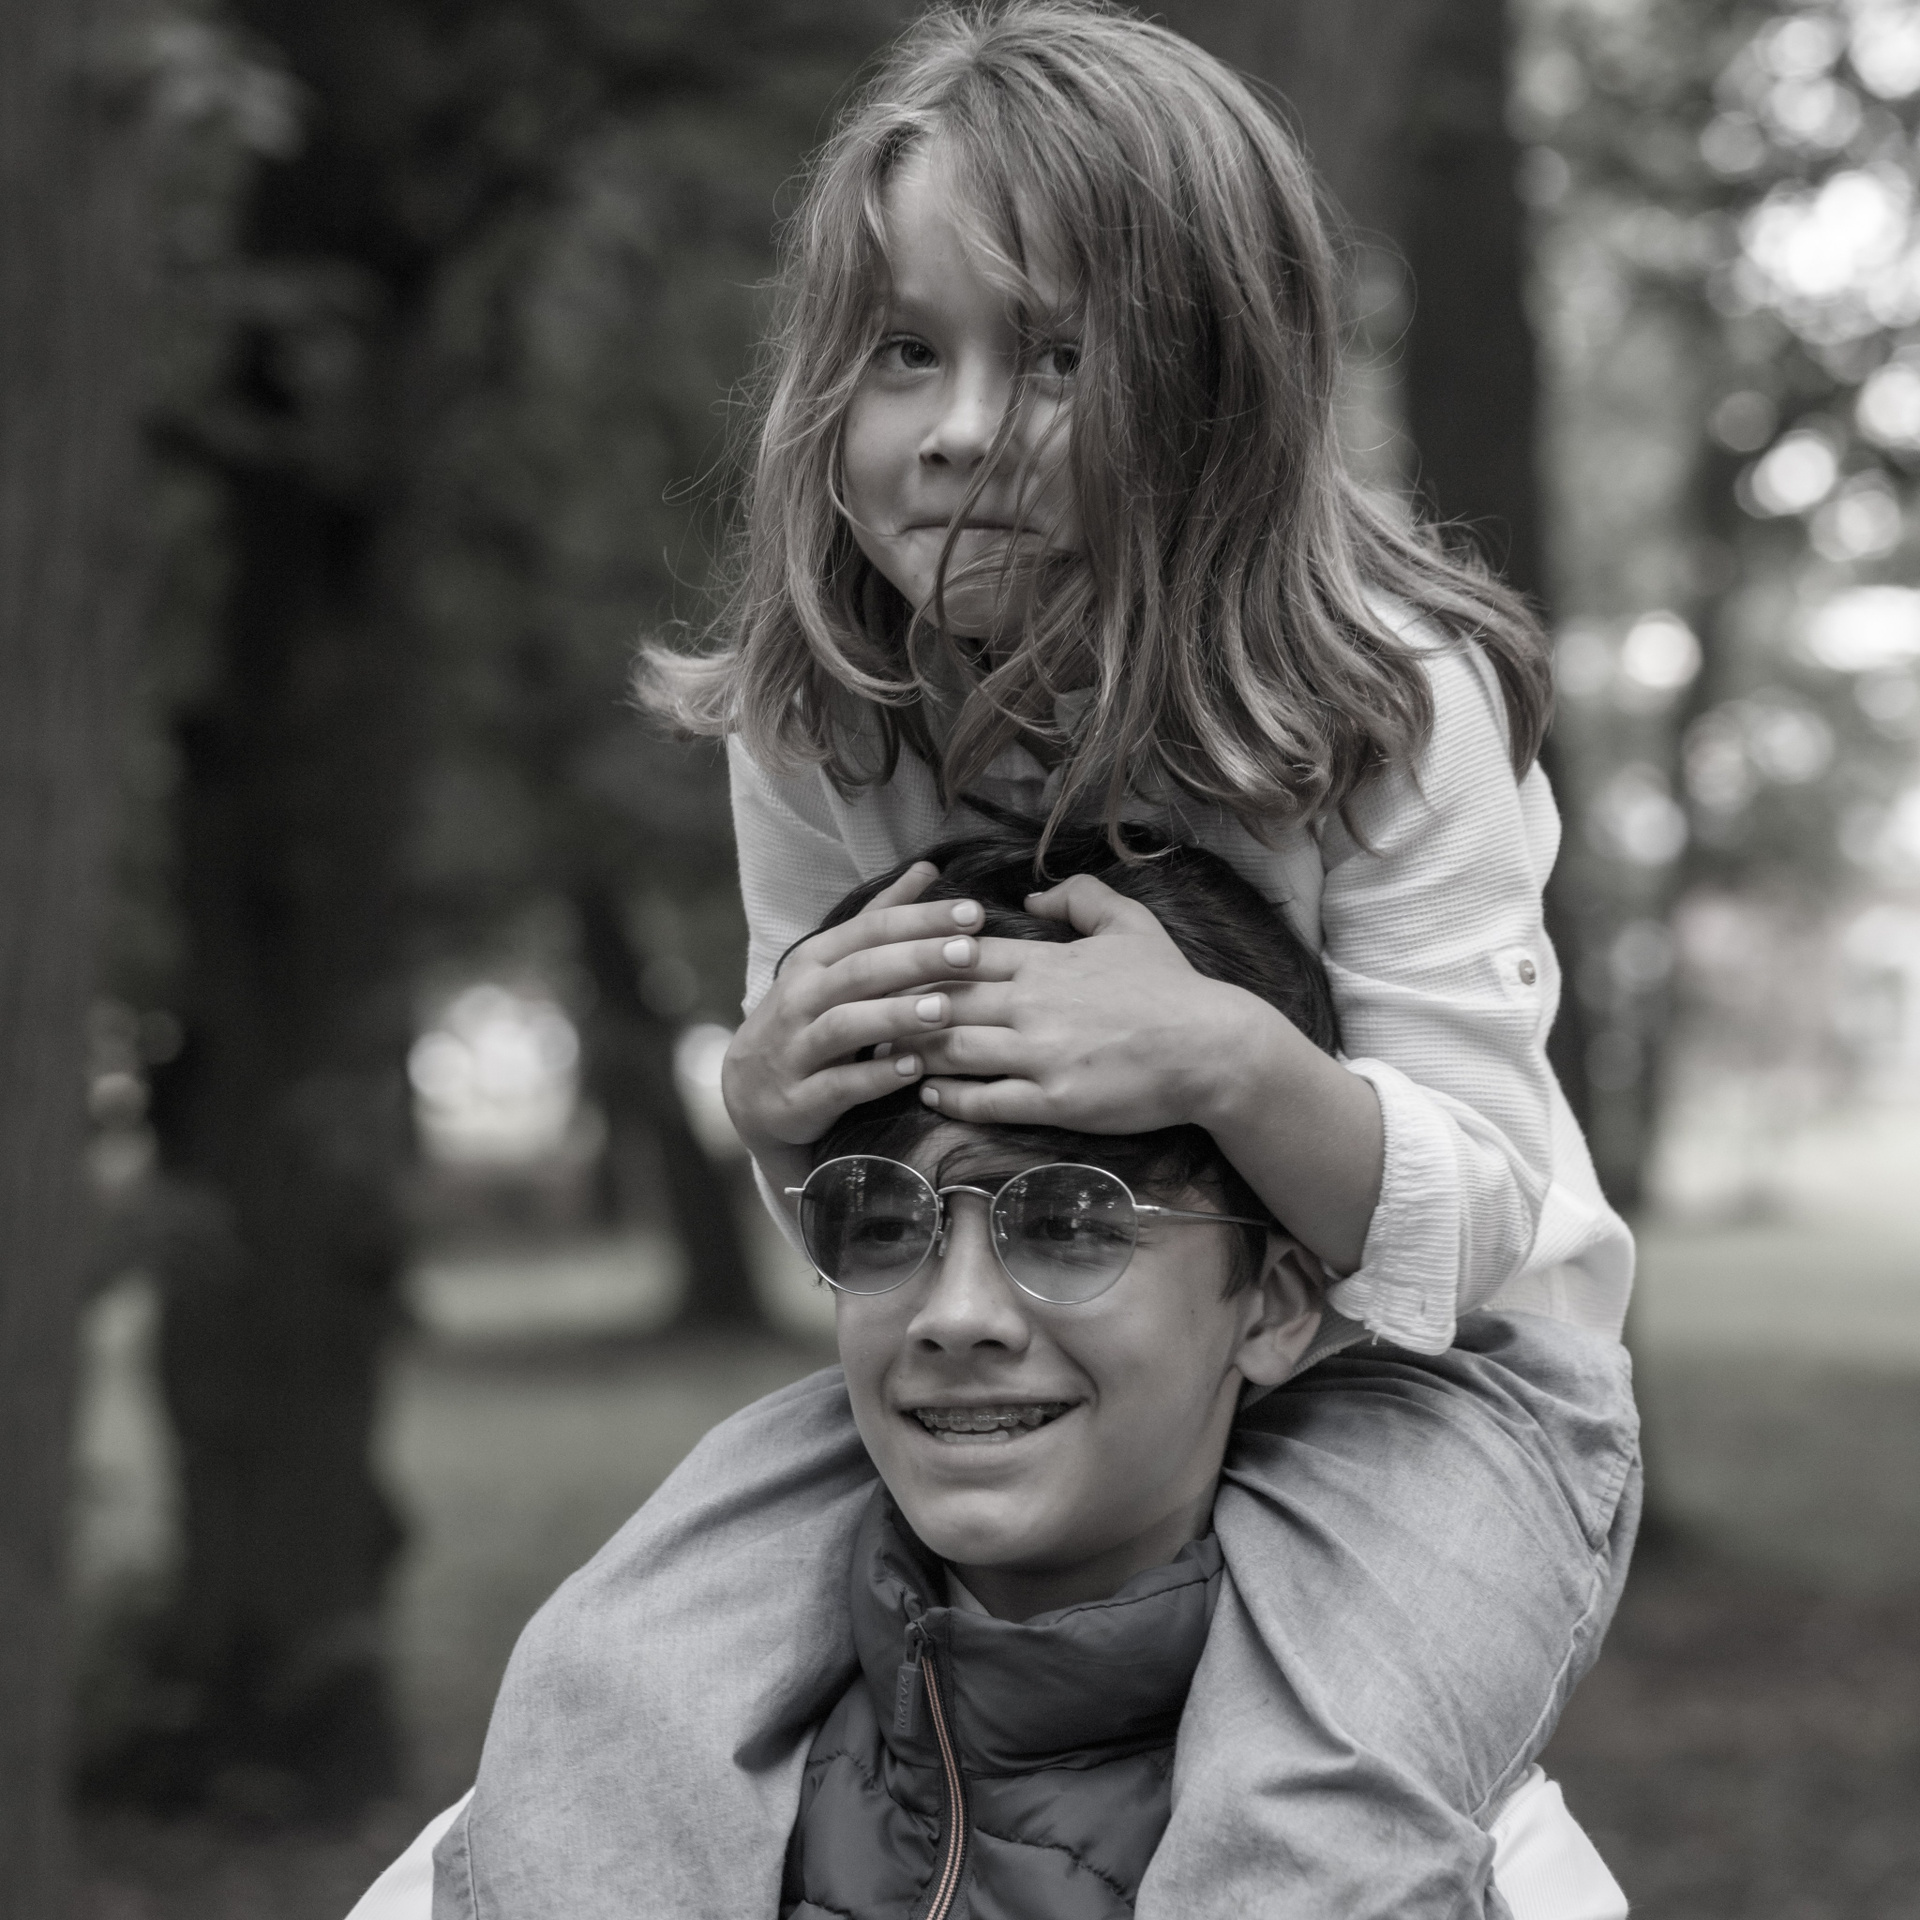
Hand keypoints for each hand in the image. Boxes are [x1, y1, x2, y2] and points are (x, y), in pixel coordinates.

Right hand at [721, 862, 980, 1161]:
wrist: (750, 1095)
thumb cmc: (805, 1020)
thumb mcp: (833, 965)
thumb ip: (880, 919)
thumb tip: (927, 869)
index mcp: (814, 960)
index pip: (870, 930)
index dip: (921, 919)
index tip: (973, 913)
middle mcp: (801, 999)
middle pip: (861, 971)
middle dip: (917, 959)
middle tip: (970, 953)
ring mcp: (795, 1049)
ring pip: (845, 1025)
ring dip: (895, 1015)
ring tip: (945, 1010)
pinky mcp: (798, 1100)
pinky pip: (837, 1086)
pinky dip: (875, 1077)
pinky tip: (913, 1069)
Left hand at [914, 872, 1383, 1271]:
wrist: (1213, 1049)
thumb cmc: (1172, 987)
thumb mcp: (1131, 923)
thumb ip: (1080, 898)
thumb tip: (1033, 897)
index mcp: (1046, 962)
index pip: (963, 954)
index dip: (919, 959)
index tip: (888, 964)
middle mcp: (1034, 1004)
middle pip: (944, 1001)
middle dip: (900, 1006)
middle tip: (866, 1011)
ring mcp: (1042, 1054)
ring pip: (954, 1048)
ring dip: (915, 1050)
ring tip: (885, 1052)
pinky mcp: (1054, 1100)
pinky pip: (987, 1098)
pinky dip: (951, 1096)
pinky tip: (930, 1093)